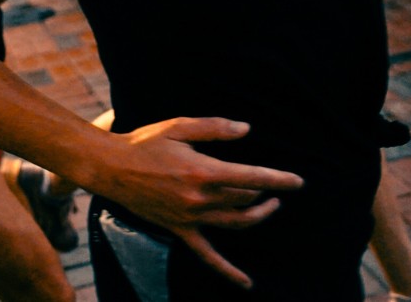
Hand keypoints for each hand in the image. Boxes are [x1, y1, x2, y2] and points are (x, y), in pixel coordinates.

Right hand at [96, 117, 304, 288]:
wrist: (111, 168)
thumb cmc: (145, 142)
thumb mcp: (179, 126)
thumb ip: (215, 128)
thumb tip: (246, 130)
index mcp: (203, 171)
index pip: (252, 178)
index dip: (279, 180)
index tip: (299, 182)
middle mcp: (200, 199)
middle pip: (245, 199)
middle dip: (264, 192)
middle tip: (274, 185)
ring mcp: (190, 218)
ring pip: (236, 224)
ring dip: (258, 217)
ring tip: (271, 207)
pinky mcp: (180, 230)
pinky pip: (208, 256)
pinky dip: (229, 272)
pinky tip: (247, 283)